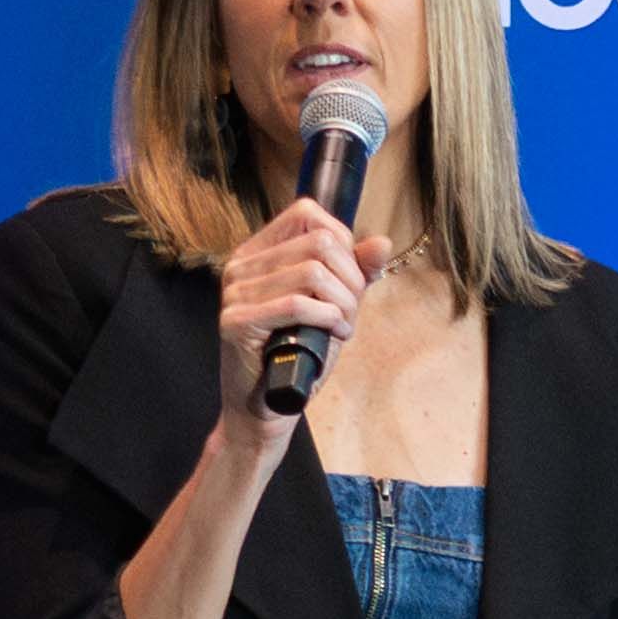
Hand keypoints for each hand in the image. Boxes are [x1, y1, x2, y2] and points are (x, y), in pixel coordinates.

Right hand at [209, 201, 386, 421]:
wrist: (267, 404)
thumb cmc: (298, 353)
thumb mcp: (332, 305)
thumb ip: (355, 273)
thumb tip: (382, 243)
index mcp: (259, 251)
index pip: (308, 214)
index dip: (343, 243)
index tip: (350, 280)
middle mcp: (242, 265)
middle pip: (319, 243)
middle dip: (350, 280)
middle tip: (350, 312)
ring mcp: (235, 292)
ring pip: (312, 273)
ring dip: (343, 305)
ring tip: (341, 326)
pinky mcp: (236, 321)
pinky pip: (296, 304)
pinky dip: (327, 318)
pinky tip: (332, 334)